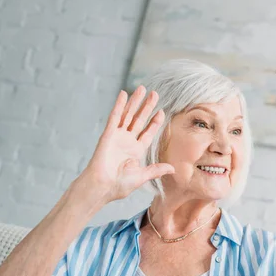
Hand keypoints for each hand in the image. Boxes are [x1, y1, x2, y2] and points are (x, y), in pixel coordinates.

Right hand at [81, 86, 174, 203]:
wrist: (102, 187)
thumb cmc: (119, 185)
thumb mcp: (142, 176)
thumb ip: (156, 170)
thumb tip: (173, 169)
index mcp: (136, 151)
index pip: (147, 132)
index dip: (154, 122)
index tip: (161, 111)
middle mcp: (127, 141)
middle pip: (139, 120)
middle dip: (147, 107)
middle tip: (155, 94)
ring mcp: (117, 137)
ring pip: (128, 115)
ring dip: (135, 102)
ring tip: (142, 88)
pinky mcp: (108, 134)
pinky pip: (115, 117)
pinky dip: (119, 105)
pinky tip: (123, 94)